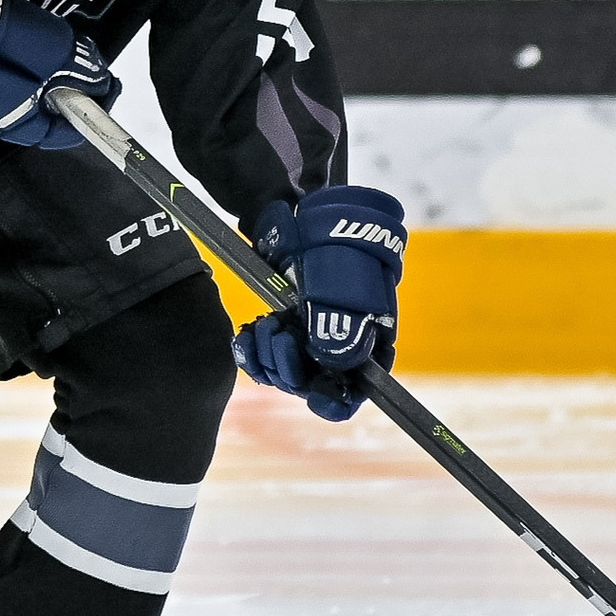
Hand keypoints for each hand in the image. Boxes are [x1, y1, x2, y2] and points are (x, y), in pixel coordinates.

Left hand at [230, 186, 405, 421]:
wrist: (296, 216)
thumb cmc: (328, 243)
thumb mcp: (340, 284)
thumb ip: (341, 330)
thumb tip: (335, 368)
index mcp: (370, 334)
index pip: (362, 385)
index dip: (340, 399)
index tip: (314, 395)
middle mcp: (342, 342)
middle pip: (319, 384)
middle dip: (293, 370)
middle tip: (277, 334)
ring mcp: (311, 337)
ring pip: (288, 374)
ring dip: (269, 358)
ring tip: (262, 325)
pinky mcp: (284, 329)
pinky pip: (265, 359)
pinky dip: (253, 353)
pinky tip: (246, 336)